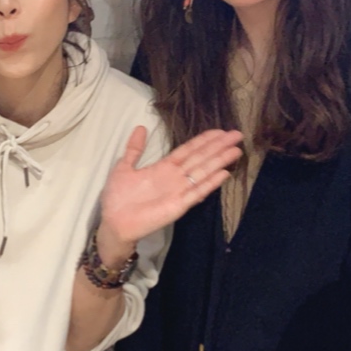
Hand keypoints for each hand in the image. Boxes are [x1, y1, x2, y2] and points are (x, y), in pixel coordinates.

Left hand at [98, 127, 242, 253]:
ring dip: (219, 161)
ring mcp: (179, 191)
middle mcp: (175, 177)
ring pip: (202, 172)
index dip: (204, 140)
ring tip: (236, 150)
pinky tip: (223, 174)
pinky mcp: (179, 206)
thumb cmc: (118, 197)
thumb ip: (134, 149)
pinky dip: (210, 183)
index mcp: (163, 167)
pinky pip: (196, 192)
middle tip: (237, 134)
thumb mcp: (124, 167)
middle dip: (218, 146)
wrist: (114, 223)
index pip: (188, 150)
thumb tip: (140, 127)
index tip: (219, 131)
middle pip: (200, 158)